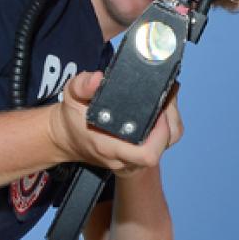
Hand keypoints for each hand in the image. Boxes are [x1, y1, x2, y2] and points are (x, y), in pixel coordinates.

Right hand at [48, 72, 183, 174]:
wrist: (68, 139)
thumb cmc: (73, 119)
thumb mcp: (71, 95)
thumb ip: (82, 85)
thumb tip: (98, 79)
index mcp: (110, 147)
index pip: (147, 152)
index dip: (161, 131)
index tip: (160, 107)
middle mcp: (124, 159)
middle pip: (164, 146)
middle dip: (170, 120)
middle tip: (164, 98)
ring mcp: (132, 161)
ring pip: (167, 144)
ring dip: (170, 123)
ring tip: (163, 102)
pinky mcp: (138, 157)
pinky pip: (162, 143)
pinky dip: (166, 126)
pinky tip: (160, 110)